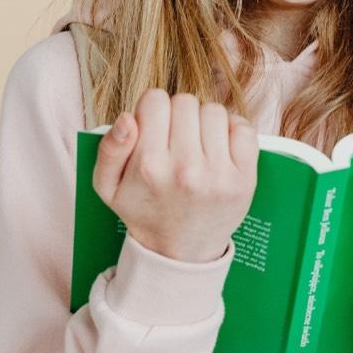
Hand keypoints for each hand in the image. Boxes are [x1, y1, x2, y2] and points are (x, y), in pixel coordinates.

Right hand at [91, 89, 259, 262]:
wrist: (180, 253)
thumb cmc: (145, 212)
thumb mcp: (108, 187)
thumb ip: (109, 149)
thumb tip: (128, 118)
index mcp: (149, 166)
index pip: (155, 99)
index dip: (152, 111)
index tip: (154, 129)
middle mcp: (185, 169)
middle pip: (185, 102)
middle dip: (178, 116)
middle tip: (176, 140)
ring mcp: (218, 174)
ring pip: (214, 111)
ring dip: (205, 122)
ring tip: (197, 145)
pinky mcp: (244, 179)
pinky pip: (244, 128)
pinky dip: (234, 130)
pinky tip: (220, 146)